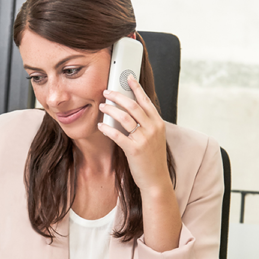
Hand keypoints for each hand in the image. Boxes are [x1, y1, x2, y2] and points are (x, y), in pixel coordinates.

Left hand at [98, 74, 181, 251]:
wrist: (155, 180)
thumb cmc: (152, 159)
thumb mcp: (154, 138)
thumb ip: (146, 124)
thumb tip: (130, 110)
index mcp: (158, 123)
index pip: (146, 101)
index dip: (136, 88)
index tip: (127, 78)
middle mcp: (152, 128)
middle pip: (133, 105)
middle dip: (117, 96)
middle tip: (106, 91)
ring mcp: (144, 139)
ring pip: (124, 117)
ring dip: (110, 109)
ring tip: (101, 105)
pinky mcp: (134, 149)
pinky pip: (117, 134)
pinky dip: (107, 128)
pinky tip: (100, 125)